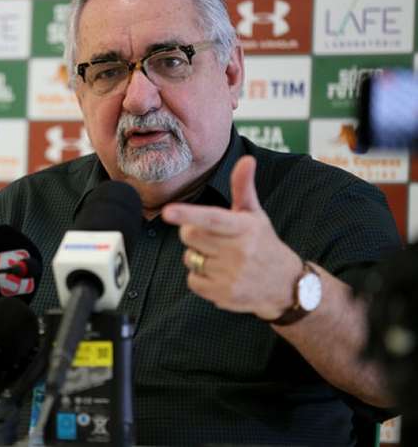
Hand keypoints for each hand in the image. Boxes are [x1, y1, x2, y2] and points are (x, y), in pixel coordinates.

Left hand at [161, 155, 302, 319]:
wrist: (286, 286)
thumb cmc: (263, 244)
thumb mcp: (255, 216)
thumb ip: (243, 188)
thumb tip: (246, 159)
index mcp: (245, 228)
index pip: (212, 219)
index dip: (188, 214)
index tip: (168, 212)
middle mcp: (239, 252)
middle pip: (190, 236)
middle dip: (193, 234)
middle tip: (212, 238)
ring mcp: (231, 275)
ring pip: (190, 258)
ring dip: (198, 257)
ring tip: (222, 259)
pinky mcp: (223, 295)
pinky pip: (192, 280)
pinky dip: (200, 278)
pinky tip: (220, 275)